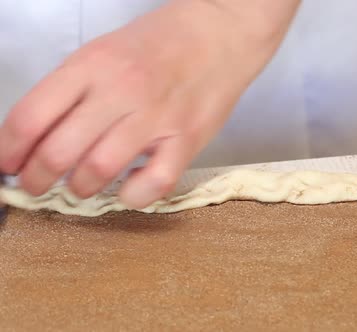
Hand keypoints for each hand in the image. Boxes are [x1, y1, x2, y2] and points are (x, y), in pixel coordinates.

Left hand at [0, 0, 299, 207]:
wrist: (221, 33)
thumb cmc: (162, 42)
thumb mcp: (106, 50)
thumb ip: (73, 90)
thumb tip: (40, 134)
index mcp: (93, 65)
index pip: (31, 117)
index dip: (9, 151)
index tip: (7, 165)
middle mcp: (121, 90)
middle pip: (59, 151)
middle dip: (37, 179)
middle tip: (35, 186)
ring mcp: (156, 117)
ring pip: (99, 170)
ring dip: (80, 187)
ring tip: (81, 185)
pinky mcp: (187, 139)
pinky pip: (153, 183)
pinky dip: (133, 196)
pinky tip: (129, 189)